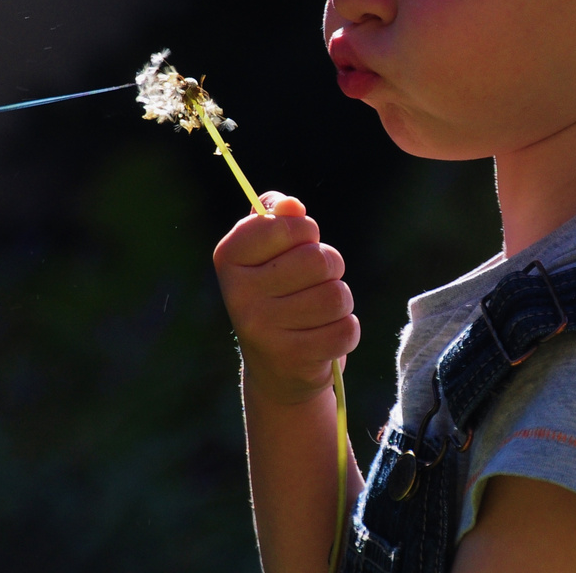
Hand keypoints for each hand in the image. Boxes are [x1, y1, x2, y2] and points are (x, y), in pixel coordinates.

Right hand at [213, 192, 359, 405]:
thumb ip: (278, 217)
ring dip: (340, 301)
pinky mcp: (291, 359)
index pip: (286, 224)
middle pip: (318, 260)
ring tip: (321, 310)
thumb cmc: (278, 294)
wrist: (274, 370)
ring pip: (336, 295)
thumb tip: (291, 205)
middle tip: (315, 281)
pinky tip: (325, 336)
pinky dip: (346, 331)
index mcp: (229, 258)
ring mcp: (262, 329)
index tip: (298, 245)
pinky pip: (346, 330)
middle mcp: (238, 294)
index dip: (305, 231)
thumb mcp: (269, 251)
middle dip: (329, 267)